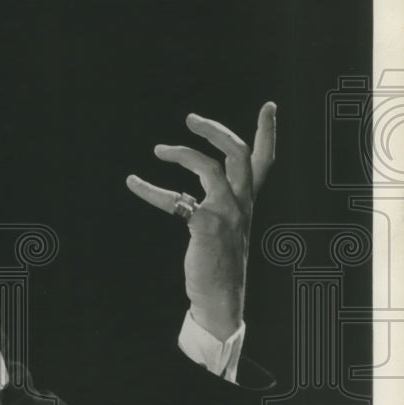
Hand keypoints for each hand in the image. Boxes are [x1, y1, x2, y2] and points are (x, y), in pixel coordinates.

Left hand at [126, 102, 276, 340]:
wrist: (221, 299)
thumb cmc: (218, 261)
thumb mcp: (224, 225)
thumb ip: (214, 202)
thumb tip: (191, 187)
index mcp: (247, 201)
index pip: (264, 160)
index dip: (268, 131)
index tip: (269, 106)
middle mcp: (242, 203)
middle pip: (238, 153)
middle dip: (215, 130)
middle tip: (190, 119)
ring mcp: (227, 214)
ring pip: (210, 167)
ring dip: (183, 153)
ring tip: (159, 150)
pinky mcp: (207, 227)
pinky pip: (177, 200)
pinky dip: (151, 190)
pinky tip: (134, 183)